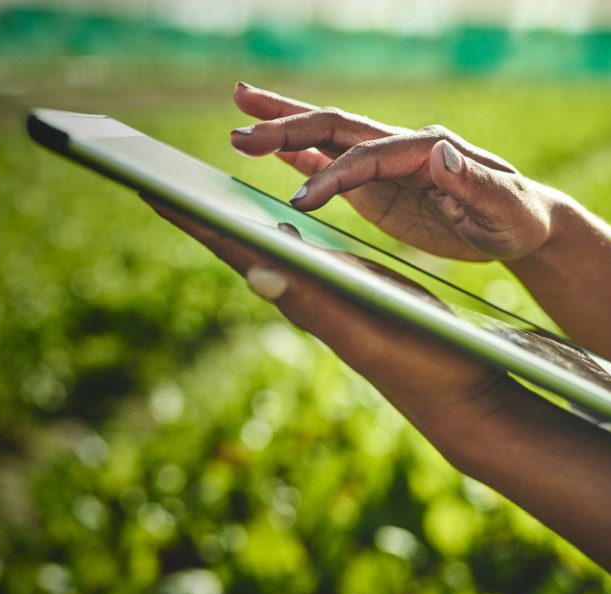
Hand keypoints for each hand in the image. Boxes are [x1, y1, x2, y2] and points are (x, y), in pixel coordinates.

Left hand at [137, 194, 512, 429]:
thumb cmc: (424, 361)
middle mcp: (305, 296)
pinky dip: (275, 231)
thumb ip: (315, 300)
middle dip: (199, 214)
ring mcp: (326, 296)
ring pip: (265, 250)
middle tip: (155, 179)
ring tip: (198, 194)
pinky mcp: (350, 296)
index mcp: (303, 295)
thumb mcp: (367, 326)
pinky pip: (300, 256)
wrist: (462, 398)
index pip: (235, 248)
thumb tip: (256, 269)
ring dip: (231, 221)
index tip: (149, 185)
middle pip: (239, 246)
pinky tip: (274, 221)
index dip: (193, 218)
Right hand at [227, 82, 568, 261]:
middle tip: (239, 128)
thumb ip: (473, 181)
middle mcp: (401, 147)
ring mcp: (387, 163)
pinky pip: (334, 163)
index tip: (301, 201)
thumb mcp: (505, 206)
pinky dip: (300, 155)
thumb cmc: (518, 217)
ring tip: (237, 123)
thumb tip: (440, 149)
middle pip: (336, 128)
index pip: (369, 158)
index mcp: (428, 150)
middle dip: (287, 126)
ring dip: (283, 129)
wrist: (522, 222)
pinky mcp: (380, 184)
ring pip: (328, 138)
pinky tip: (270, 149)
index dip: (333, 175)